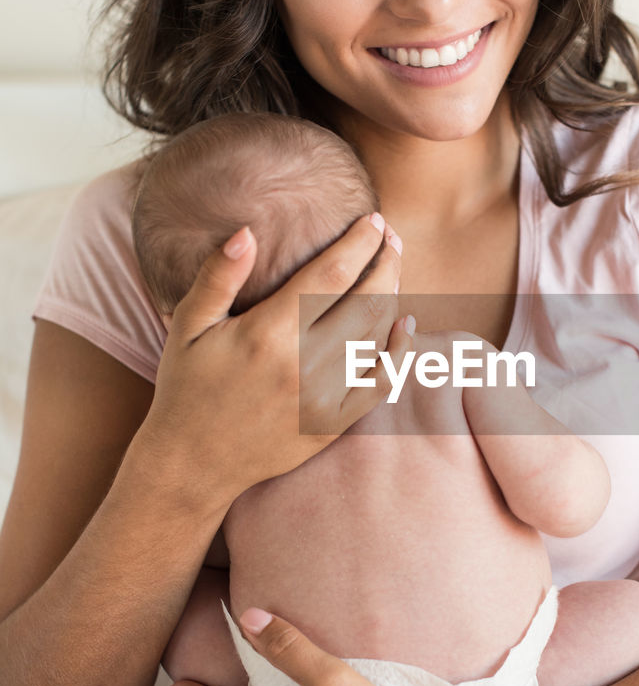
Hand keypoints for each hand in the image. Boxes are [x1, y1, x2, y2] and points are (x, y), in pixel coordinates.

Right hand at [138, 215, 412, 511]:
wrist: (192, 464)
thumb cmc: (187, 388)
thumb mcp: (188, 327)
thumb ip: (218, 276)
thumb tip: (248, 232)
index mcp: (268, 334)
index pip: (331, 275)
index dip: (359, 243)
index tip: (372, 221)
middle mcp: (303, 366)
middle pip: (367, 301)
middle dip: (386, 262)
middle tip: (391, 238)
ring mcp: (323, 399)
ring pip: (378, 338)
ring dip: (393, 298)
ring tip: (392, 269)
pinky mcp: (333, 425)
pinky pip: (381, 384)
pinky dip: (400, 353)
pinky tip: (405, 326)